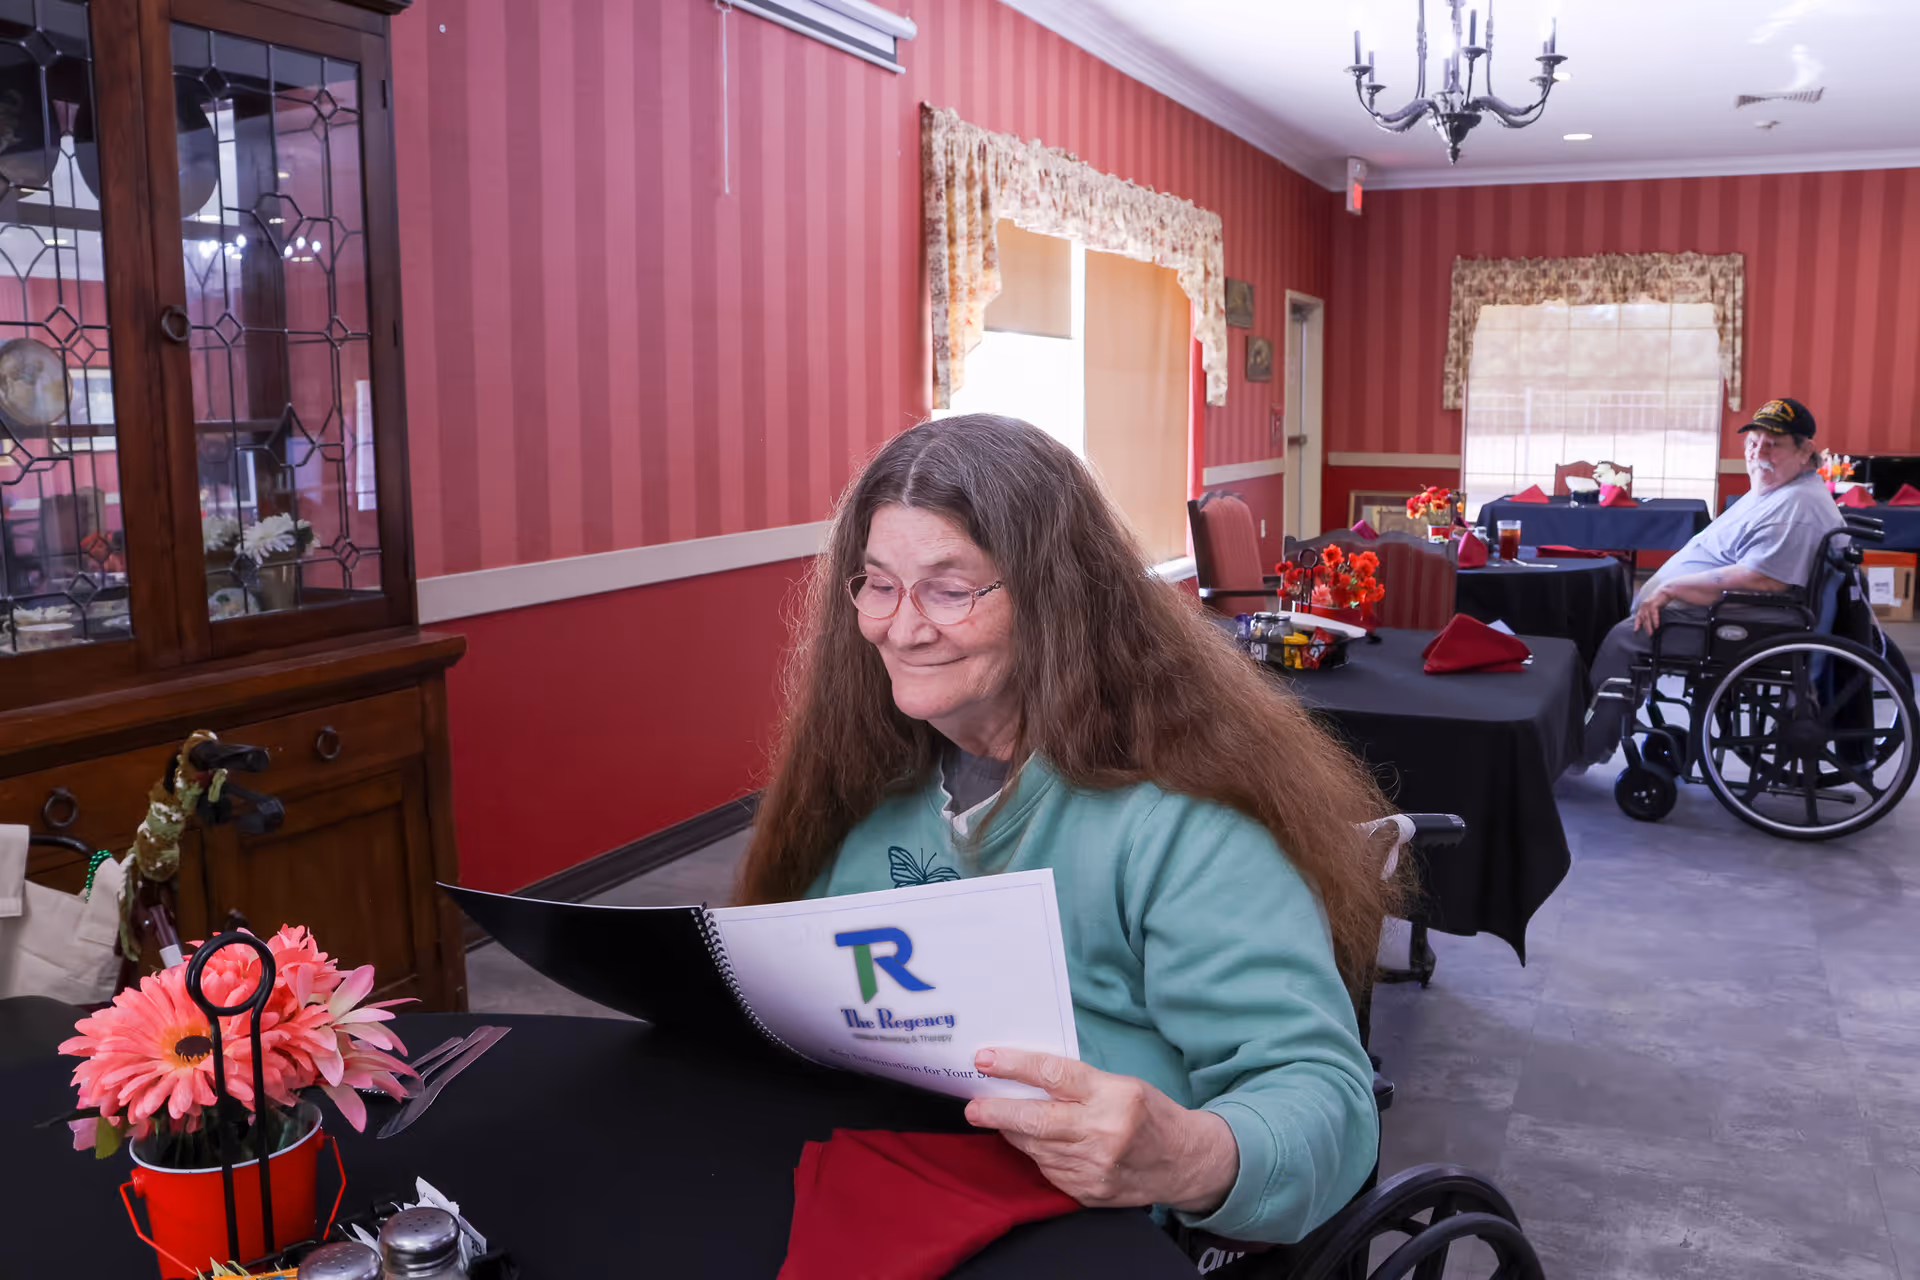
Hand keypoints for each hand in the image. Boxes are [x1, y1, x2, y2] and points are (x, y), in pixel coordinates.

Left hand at [962, 1047, 1238, 1213]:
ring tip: (999, 1118)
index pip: (1053, 1075)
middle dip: (997, 1111)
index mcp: (1112, 1095)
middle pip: (1036, 1120)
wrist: (1183, 1162)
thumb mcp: (1121, 1084)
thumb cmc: (1149, 1114)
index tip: (985, 1060)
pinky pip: (1048, 1169)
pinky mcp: (1088, 1191)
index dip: (1014, 1066)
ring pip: (1036, 1147)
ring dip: (1013, 1131)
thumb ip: (1076, 1083)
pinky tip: (1035, 1141)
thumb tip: (1024, 1078)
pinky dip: (1036, 1153)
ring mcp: (1095, 1167)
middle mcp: (1103, 1132)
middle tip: (972, 1106)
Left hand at [1632, 584, 1671, 634]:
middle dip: (1645, 627)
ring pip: (1647, 617)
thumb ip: (1651, 611)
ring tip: (1651, 632)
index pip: (1638, 616)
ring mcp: (1648, 604)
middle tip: (1649, 634)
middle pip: (1643, 618)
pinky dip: (1655, 620)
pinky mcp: (1654, 603)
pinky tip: (1657, 626)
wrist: (1667, 590)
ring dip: (1649, 626)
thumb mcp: (1654, 605)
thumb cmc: (1661, 598)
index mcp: (1643, 605)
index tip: (1635, 630)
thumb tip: (1651, 620)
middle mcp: (1644, 605)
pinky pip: (1653, 614)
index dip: (1637, 623)